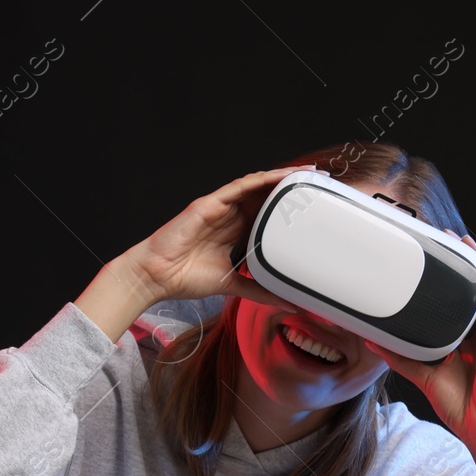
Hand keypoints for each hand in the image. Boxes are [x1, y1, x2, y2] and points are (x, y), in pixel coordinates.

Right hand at [128, 166, 315, 307]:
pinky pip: (239, 186)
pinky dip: (260, 180)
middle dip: (291, 189)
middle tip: (319, 183)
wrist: (156, 276)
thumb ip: (259, 291)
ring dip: (281, 178)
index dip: (290, 209)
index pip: (267, 215)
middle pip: (266, 197)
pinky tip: (278, 176)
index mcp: (234, 233)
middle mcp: (229, 217)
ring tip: (306, 173)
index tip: (314, 208)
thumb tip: (287, 303)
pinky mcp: (209, 204)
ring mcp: (219, 208)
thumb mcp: (232, 286)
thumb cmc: (185, 279)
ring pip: (256, 186)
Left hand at [363, 234, 475, 448]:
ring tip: (464, 241)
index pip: (450, 305)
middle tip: (443, 238)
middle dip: (458, 264)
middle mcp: (475, 334)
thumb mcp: (420, 375)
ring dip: (475, 265)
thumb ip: (399, 356)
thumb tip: (373, 340)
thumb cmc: (457, 405)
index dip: (441, 282)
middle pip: (467, 292)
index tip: (428, 260)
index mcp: (459, 342)